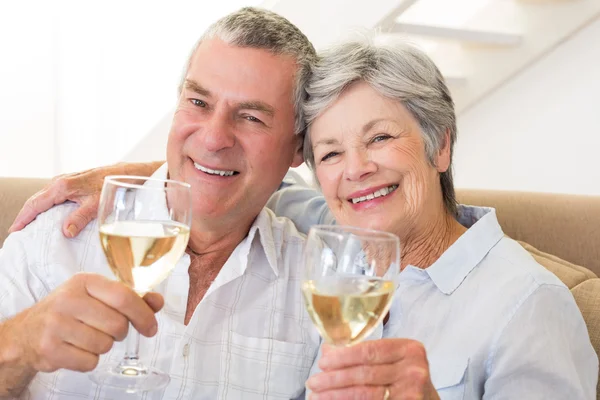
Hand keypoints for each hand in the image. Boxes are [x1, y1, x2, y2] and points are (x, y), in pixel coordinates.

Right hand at [2, 273, 163, 373]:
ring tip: (87, 337)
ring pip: (104, 345)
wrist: (28, 331)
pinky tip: (77, 349)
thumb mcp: (97, 296)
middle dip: (120, 332)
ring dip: (103, 346)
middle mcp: (68, 300)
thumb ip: (131, 298)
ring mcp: (56, 325)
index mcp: (84, 282)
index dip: (143, 314)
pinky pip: (90, 362)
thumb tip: (157, 301)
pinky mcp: (49, 349)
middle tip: (107, 330)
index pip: (124, 297)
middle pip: (117, 325)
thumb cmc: (70, 311)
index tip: (150, 327)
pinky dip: (89, 360)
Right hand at [8, 161, 162, 237]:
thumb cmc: (114, 185)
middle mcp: (61, 181)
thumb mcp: (98, 204)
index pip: (35, 204)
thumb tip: (65, 232)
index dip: (23, 218)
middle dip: (26, 216)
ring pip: (44, 197)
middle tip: (18, 232)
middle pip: (36, 200)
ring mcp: (67, 180)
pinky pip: (54, 195)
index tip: (14, 232)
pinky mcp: (73, 182)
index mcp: (62, 186)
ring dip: (35, 210)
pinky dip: (46, 205)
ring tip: (29, 226)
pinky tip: (48, 215)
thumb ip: (81, 217)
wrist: (129, 171)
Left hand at [307, 339, 439, 399]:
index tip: (323, 361)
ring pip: (365, 394)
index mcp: (409, 350)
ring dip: (336, 395)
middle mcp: (414, 370)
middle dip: (334, 378)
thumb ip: (365, 351)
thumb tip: (328, 349)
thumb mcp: (392, 359)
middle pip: (365, 373)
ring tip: (317, 395)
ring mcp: (412, 392)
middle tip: (313, 381)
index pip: (369, 350)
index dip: (343, 356)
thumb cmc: (404, 377)